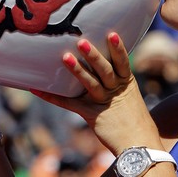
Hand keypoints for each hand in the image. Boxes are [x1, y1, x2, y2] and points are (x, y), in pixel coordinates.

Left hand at [31, 34, 162, 154]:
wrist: (139, 144)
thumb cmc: (134, 119)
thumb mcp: (130, 97)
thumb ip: (118, 82)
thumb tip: (102, 64)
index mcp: (127, 83)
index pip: (123, 62)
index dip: (118, 48)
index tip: (112, 33)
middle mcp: (116, 90)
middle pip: (105, 70)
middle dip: (93, 55)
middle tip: (81, 41)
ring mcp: (104, 102)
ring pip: (90, 84)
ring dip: (77, 71)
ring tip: (65, 57)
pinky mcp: (92, 115)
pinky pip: (70, 104)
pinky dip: (53, 96)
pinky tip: (38, 89)